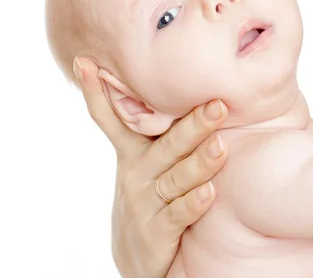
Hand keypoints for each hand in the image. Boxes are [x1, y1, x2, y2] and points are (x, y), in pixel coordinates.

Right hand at [74, 56, 228, 277]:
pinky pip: (177, 214)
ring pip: (176, 178)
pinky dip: (192, 203)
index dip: (97, 93)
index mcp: (133, 151)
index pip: (111, 119)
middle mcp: (137, 172)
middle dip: (193, 124)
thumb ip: (163, 129)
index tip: (86, 63)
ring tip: (220, 146)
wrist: (140, 255)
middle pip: (167, 144)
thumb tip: (189, 88)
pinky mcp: (155, 232)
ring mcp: (145, 203)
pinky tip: (208, 192)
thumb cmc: (155, 193)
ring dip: (199, 163)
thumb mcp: (149, 159)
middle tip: (218, 105)